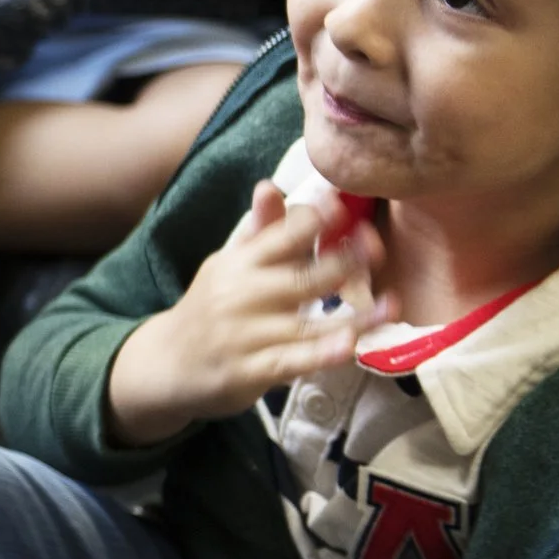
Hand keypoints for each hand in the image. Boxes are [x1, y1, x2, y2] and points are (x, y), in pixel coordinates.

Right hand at [105, 182, 388, 448]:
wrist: (168, 364)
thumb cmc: (211, 309)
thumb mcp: (228, 265)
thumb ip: (258, 231)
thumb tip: (270, 186)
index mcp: (239, 264)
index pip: (280, 234)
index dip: (313, 218)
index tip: (343, 205)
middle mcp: (241, 296)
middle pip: (302, 277)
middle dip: (342, 260)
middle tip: (377, 247)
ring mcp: (246, 336)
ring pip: (306, 323)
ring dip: (352, 315)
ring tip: (390, 304)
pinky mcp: (250, 372)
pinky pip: (291, 362)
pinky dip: (320, 354)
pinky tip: (348, 347)